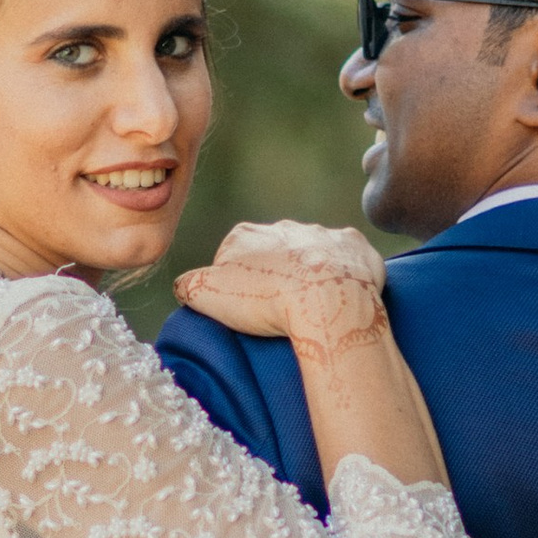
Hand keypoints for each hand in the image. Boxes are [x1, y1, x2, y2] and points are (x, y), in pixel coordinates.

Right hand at [176, 220, 388, 358]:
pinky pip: (348, 258)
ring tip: (311, 307)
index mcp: (245, 236)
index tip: (246, 309)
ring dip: (309, 274)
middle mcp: (284, 227)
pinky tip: (341, 295)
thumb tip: (183, 284)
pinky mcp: (354, 247)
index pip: (232, 258)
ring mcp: (322, 234)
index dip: (236, 286)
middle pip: (273, 254)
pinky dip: (345, 274)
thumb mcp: (205, 295)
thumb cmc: (263, 301)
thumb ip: (187, 285)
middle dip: (275, 276)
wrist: (325, 303)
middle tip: (279, 310)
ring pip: (311, 254)